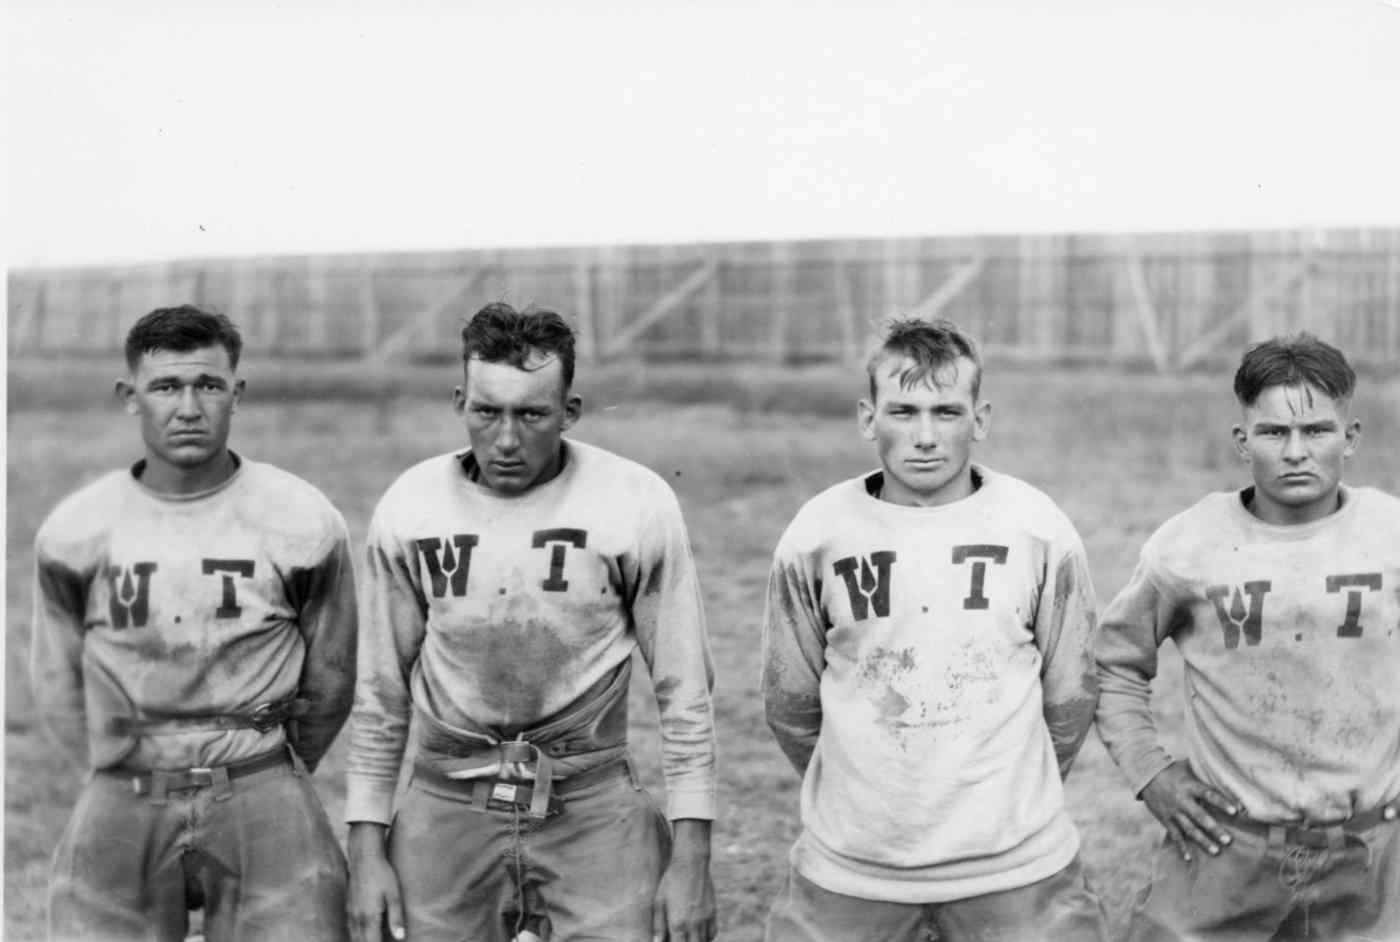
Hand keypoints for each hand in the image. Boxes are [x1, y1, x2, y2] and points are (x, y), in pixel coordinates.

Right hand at [347, 822, 405, 941]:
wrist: (364, 857)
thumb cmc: (382, 873)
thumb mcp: (394, 894)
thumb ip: (396, 917)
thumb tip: (400, 937)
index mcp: (368, 917)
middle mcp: (357, 917)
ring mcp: (350, 911)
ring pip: (353, 936)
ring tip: (371, 941)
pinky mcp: (348, 905)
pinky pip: (350, 927)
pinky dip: (354, 935)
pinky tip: (360, 935)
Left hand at [652, 819, 716, 941]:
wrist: (690, 864)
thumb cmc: (670, 881)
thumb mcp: (659, 902)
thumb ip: (658, 925)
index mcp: (678, 923)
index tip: (670, 941)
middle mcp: (693, 924)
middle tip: (678, 939)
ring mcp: (705, 919)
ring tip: (687, 937)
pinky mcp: (712, 912)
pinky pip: (712, 933)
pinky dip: (706, 938)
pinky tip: (698, 935)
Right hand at [1140, 760, 1239, 860]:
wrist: (1145, 775)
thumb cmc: (1172, 771)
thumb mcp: (1186, 768)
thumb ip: (1203, 774)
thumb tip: (1226, 773)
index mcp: (1189, 786)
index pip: (1208, 794)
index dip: (1221, 802)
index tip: (1235, 811)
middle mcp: (1182, 800)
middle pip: (1200, 816)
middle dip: (1214, 829)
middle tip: (1228, 840)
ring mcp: (1173, 811)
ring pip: (1189, 829)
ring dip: (1203, 841)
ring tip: (1216, 851)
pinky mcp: (1165, 819)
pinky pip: (1174, 835)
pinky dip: (1181, 847)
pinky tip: (1188, 858)